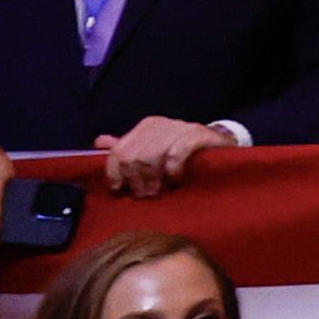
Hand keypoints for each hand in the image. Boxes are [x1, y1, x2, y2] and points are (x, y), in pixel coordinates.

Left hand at [96, 113, 220, 196]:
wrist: (219, 143)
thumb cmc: (182, 150)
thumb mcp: (152, 148)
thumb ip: (127, 147)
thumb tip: (99, 142)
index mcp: (145, 127)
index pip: (118, 151)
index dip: (115, 173)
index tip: (120, 190)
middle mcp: (159, 124)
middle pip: (132, 156)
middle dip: (136, 180)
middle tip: (144, 194)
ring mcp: (178, 127)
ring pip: (151, 157)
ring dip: (153, 180)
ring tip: (159, 191)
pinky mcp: (196, 134)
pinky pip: (175, 155)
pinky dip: (172, 171)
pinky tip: (175, 180)